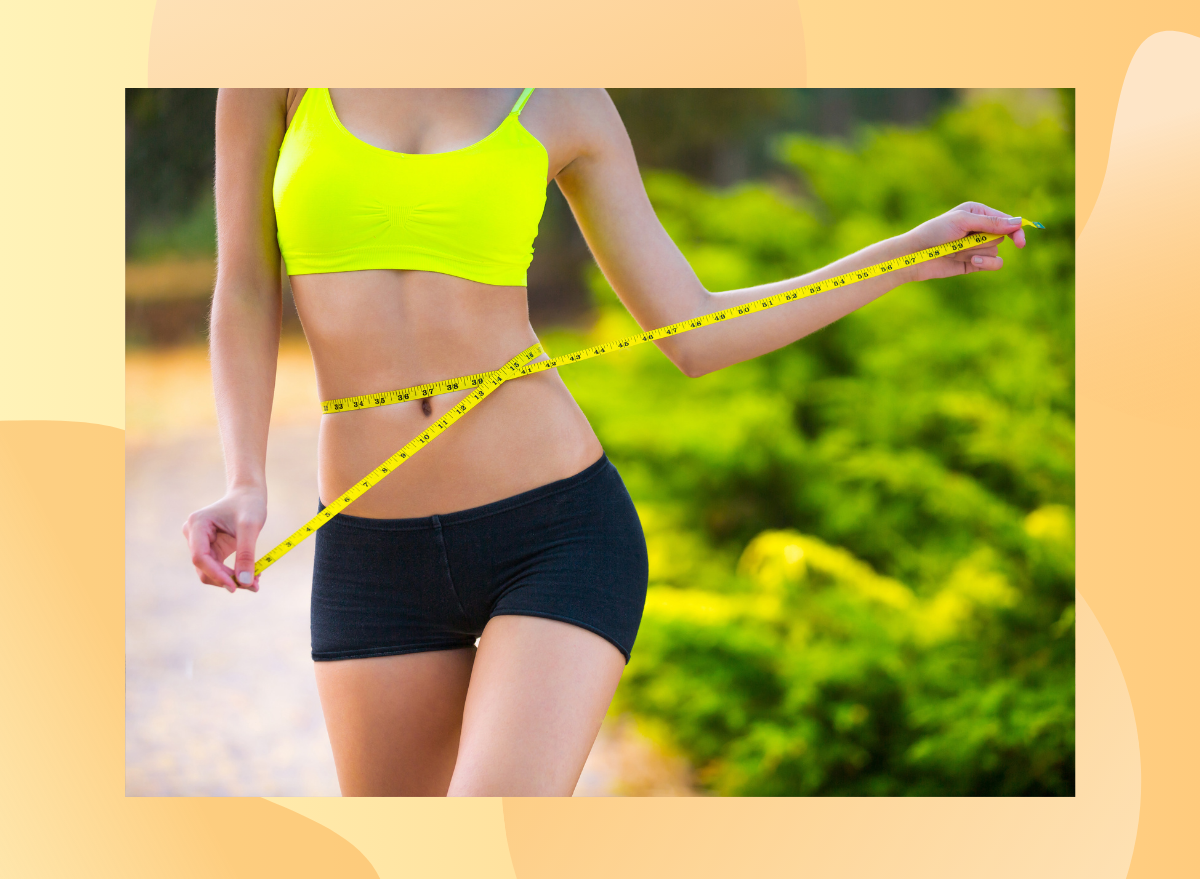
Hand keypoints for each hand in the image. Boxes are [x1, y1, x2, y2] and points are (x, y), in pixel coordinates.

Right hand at [182, 485, 266, 593]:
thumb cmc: (249, 505)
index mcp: (197, 524)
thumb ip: (246, 554)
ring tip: (256, 582)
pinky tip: (252, 576)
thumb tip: (245, 582)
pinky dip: (234, 575)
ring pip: (211, 572)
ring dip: (231, 580)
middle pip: (204, 568)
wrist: (249, 495)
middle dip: (227, 579)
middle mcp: (193, 535)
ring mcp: (200, 543)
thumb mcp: (250, 526)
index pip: (199, 557)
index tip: (236, 586)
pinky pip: (218, 569)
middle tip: (253, 586)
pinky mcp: (210, 550)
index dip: (216, 574)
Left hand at [901, 201, 1026, 281]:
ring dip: (976, 252)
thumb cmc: (935, 233)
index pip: (1006, 220)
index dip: (1016, 230)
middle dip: (982, 241)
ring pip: (995, 251)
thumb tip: (1019, 222)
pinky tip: (971, 263)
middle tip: (961, 240)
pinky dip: (986, 264)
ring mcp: (977, 246)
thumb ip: (991, 223)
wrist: (915, 255)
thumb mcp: (963, 222)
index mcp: (978, 212)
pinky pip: (993, 264)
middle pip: (1001, 236)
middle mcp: (980, 228)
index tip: (1020, 242)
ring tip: (956, 250)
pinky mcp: (974, 263)